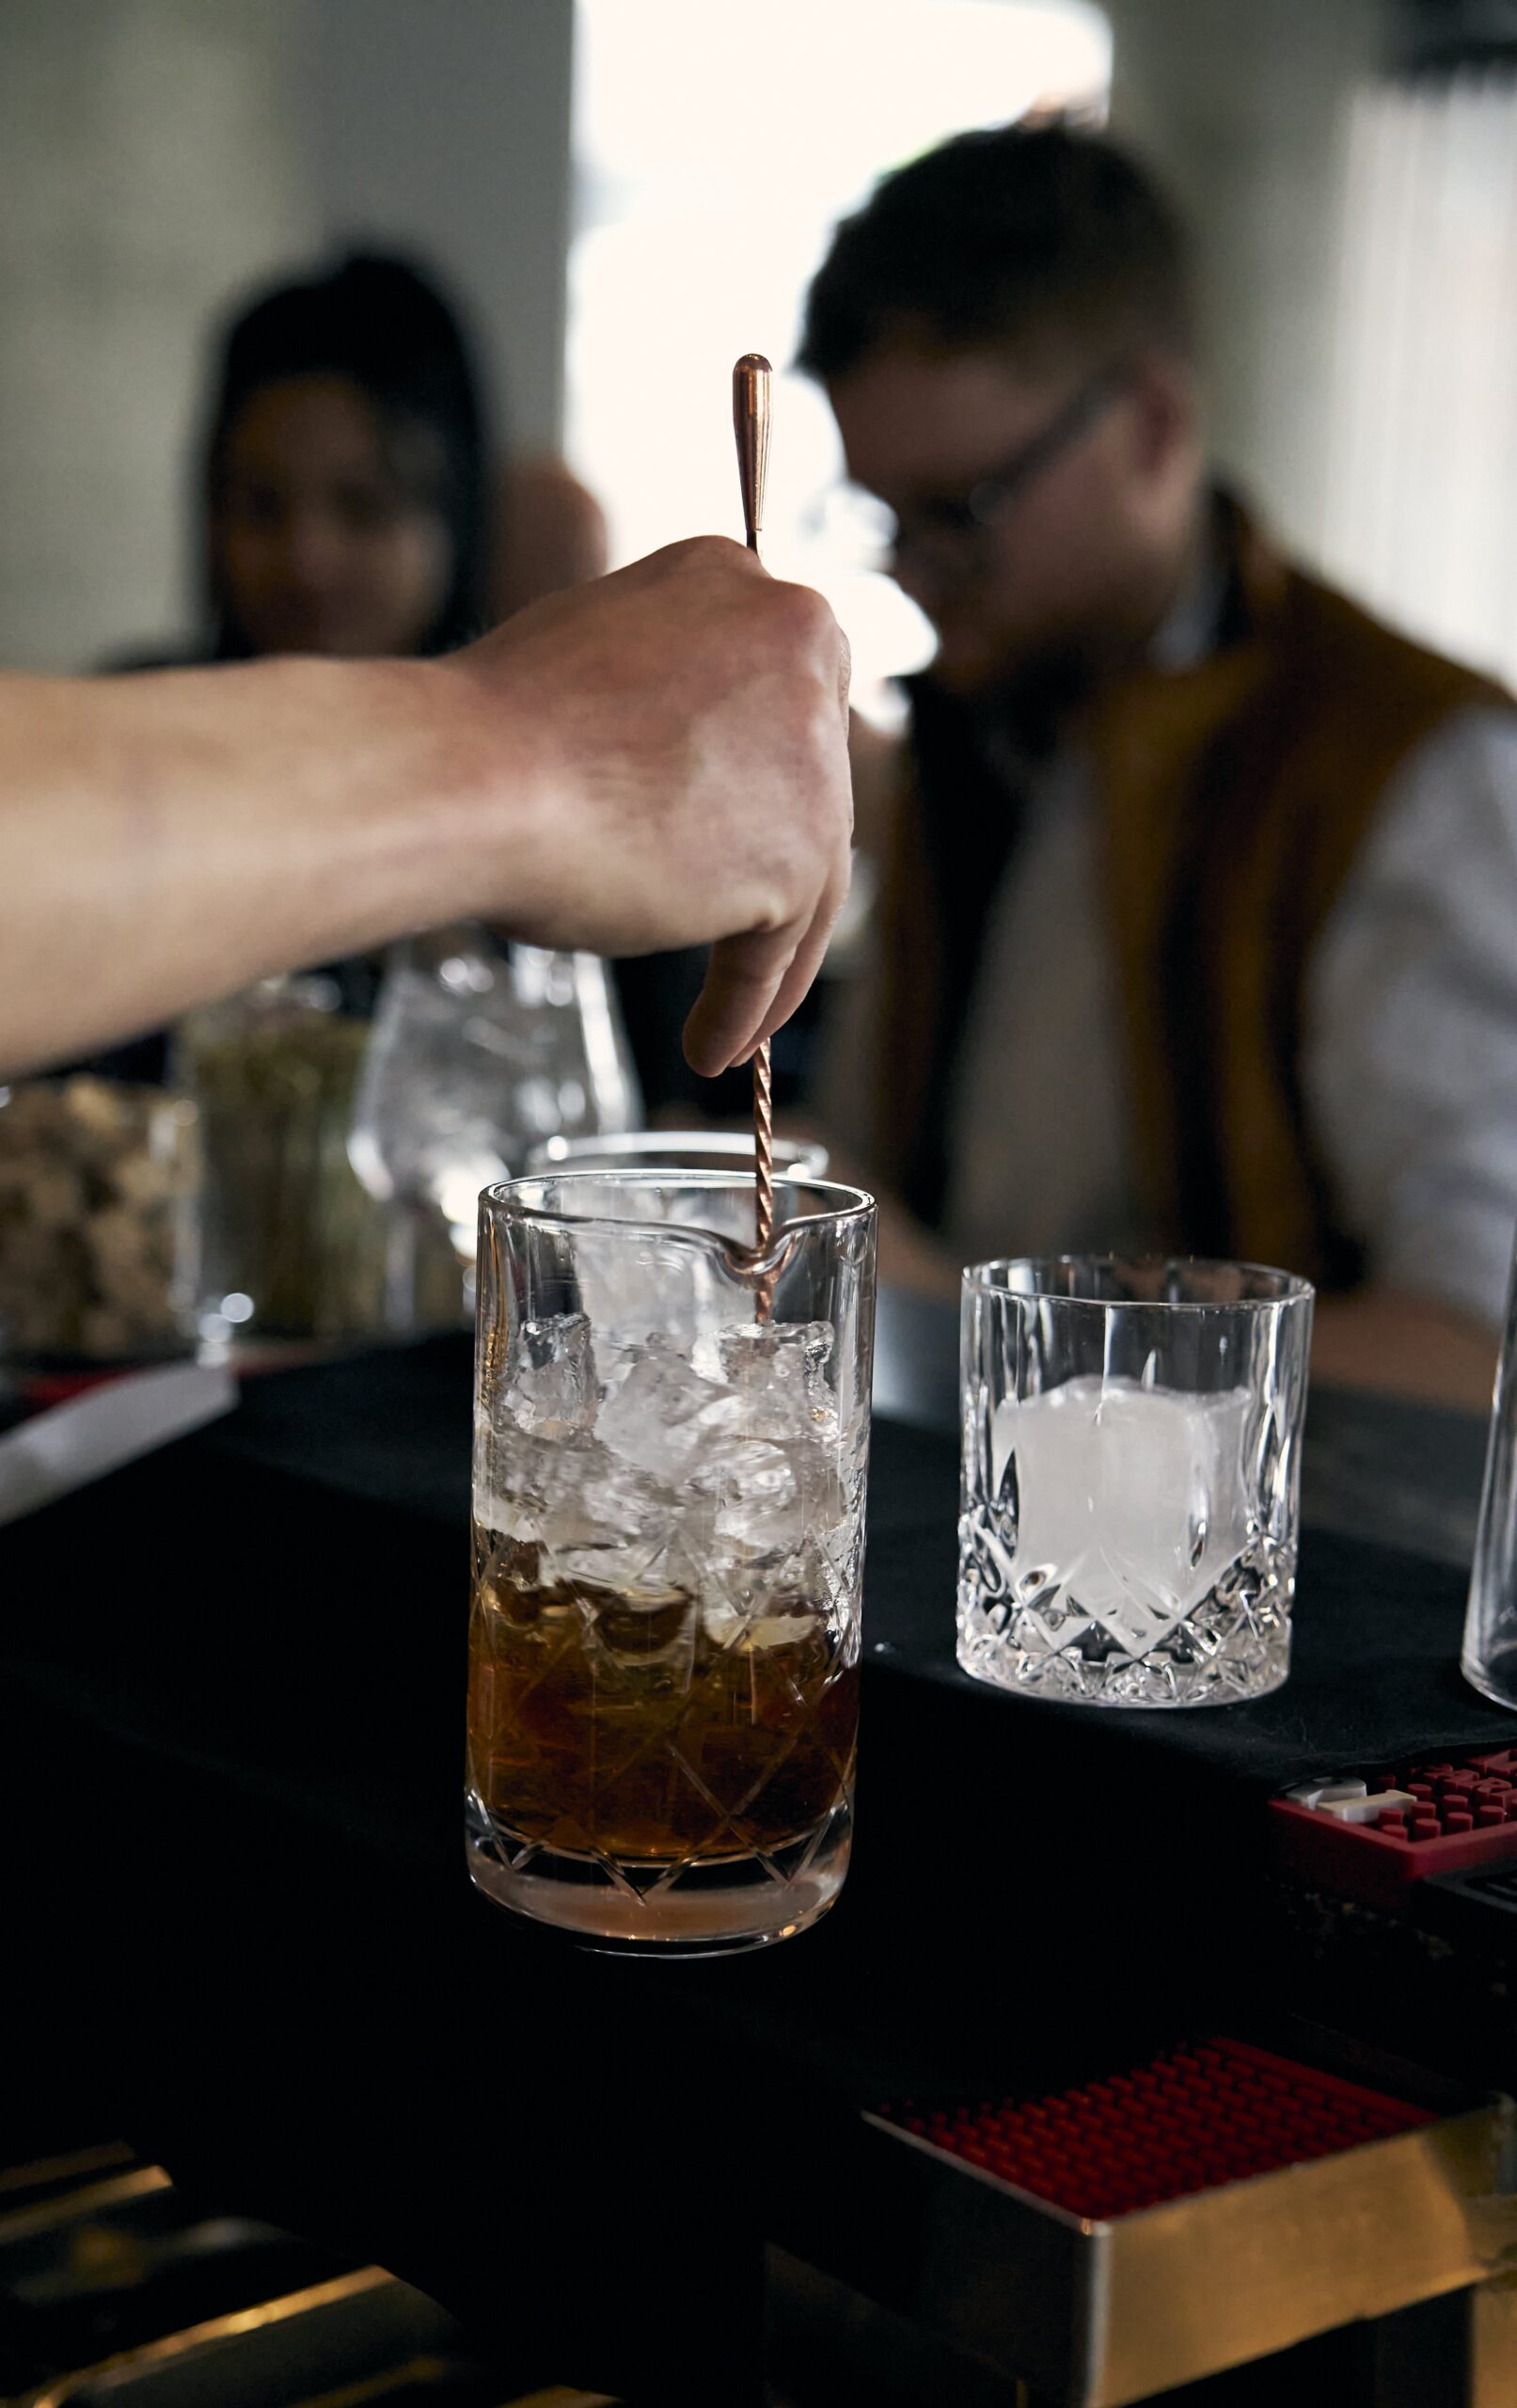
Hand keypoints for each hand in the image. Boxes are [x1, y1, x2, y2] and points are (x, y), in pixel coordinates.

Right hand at [446, 538, 852, 1074]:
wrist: (470, 779)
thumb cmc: (492, 733)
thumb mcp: (596, 667)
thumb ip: (663, 699)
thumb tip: (685, 768)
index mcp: (737, 578)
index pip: (774, 694)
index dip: (756, 773)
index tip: (731, 831)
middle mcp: (796, 642)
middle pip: (805, 781)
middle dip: (767, 866)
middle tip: (732, 933)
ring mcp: (809, 748)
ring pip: (808, 873)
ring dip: (765, 955)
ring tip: (722, 1021)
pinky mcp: (800, 849)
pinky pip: (778, 945)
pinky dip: (746, 1001)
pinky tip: (714, 1043)